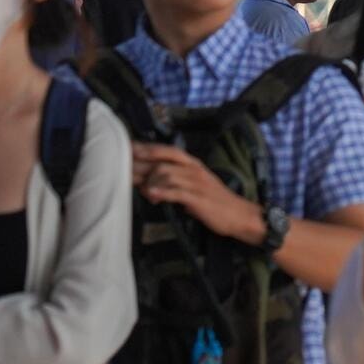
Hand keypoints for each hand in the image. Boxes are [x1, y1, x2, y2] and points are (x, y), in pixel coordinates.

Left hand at [131, 143, 261, 243]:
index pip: (168, 151)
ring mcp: (197, 183)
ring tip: (145, 192)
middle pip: (163, 161)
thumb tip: (147, 183)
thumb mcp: (195, 186)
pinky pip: (176, 192)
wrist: (239, 215)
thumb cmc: (215, 201)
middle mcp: (194, 170)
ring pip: (167, 175)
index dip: (148, 148)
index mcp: (194, 165)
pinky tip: (151, 194)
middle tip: (124, 168)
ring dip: (151, 183)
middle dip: (141, 165)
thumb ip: (173, 182)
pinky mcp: (198, 198)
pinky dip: (162, 192)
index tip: (129, 148)